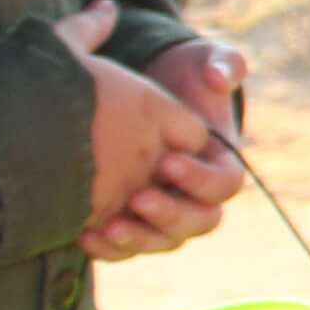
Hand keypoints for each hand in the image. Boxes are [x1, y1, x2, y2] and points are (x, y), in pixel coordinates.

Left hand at [105, 32, 253, 258]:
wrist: (144, 95)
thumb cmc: (181, 76)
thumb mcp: (202, 61)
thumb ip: (220, 62)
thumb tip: (219, 76)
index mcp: (221, 162)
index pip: (225, 184)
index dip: (200, 179)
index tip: (167, 160)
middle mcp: (198, 195)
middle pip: (200, 222)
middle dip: (171, 214)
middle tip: (139, 197)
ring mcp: (167, 212)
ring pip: (165, 241)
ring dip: (140, 239)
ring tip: (108, 227)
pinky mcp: (134, 221)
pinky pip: (128, 248)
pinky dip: (109, 248)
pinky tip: (84, 237)